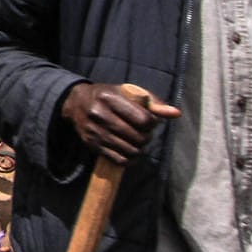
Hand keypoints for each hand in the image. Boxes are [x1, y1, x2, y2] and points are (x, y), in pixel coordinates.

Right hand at [59, 83, 180, 165]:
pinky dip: (130, 159)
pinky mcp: (92, 145)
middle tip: (144, 133)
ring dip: (139, 149)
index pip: (142, 119)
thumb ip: (152, 102)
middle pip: (138, 137)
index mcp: (110, 98)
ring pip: (130, 150)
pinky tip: (130, 151)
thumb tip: (176, 114)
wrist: (76, 103)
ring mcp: (95, 132)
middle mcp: (100, 114)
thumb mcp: (127, 92)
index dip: (152, 123)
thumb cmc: (108, 96)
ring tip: (138, 141)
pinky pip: (119, 160)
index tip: (150, 121)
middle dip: (147, 137)